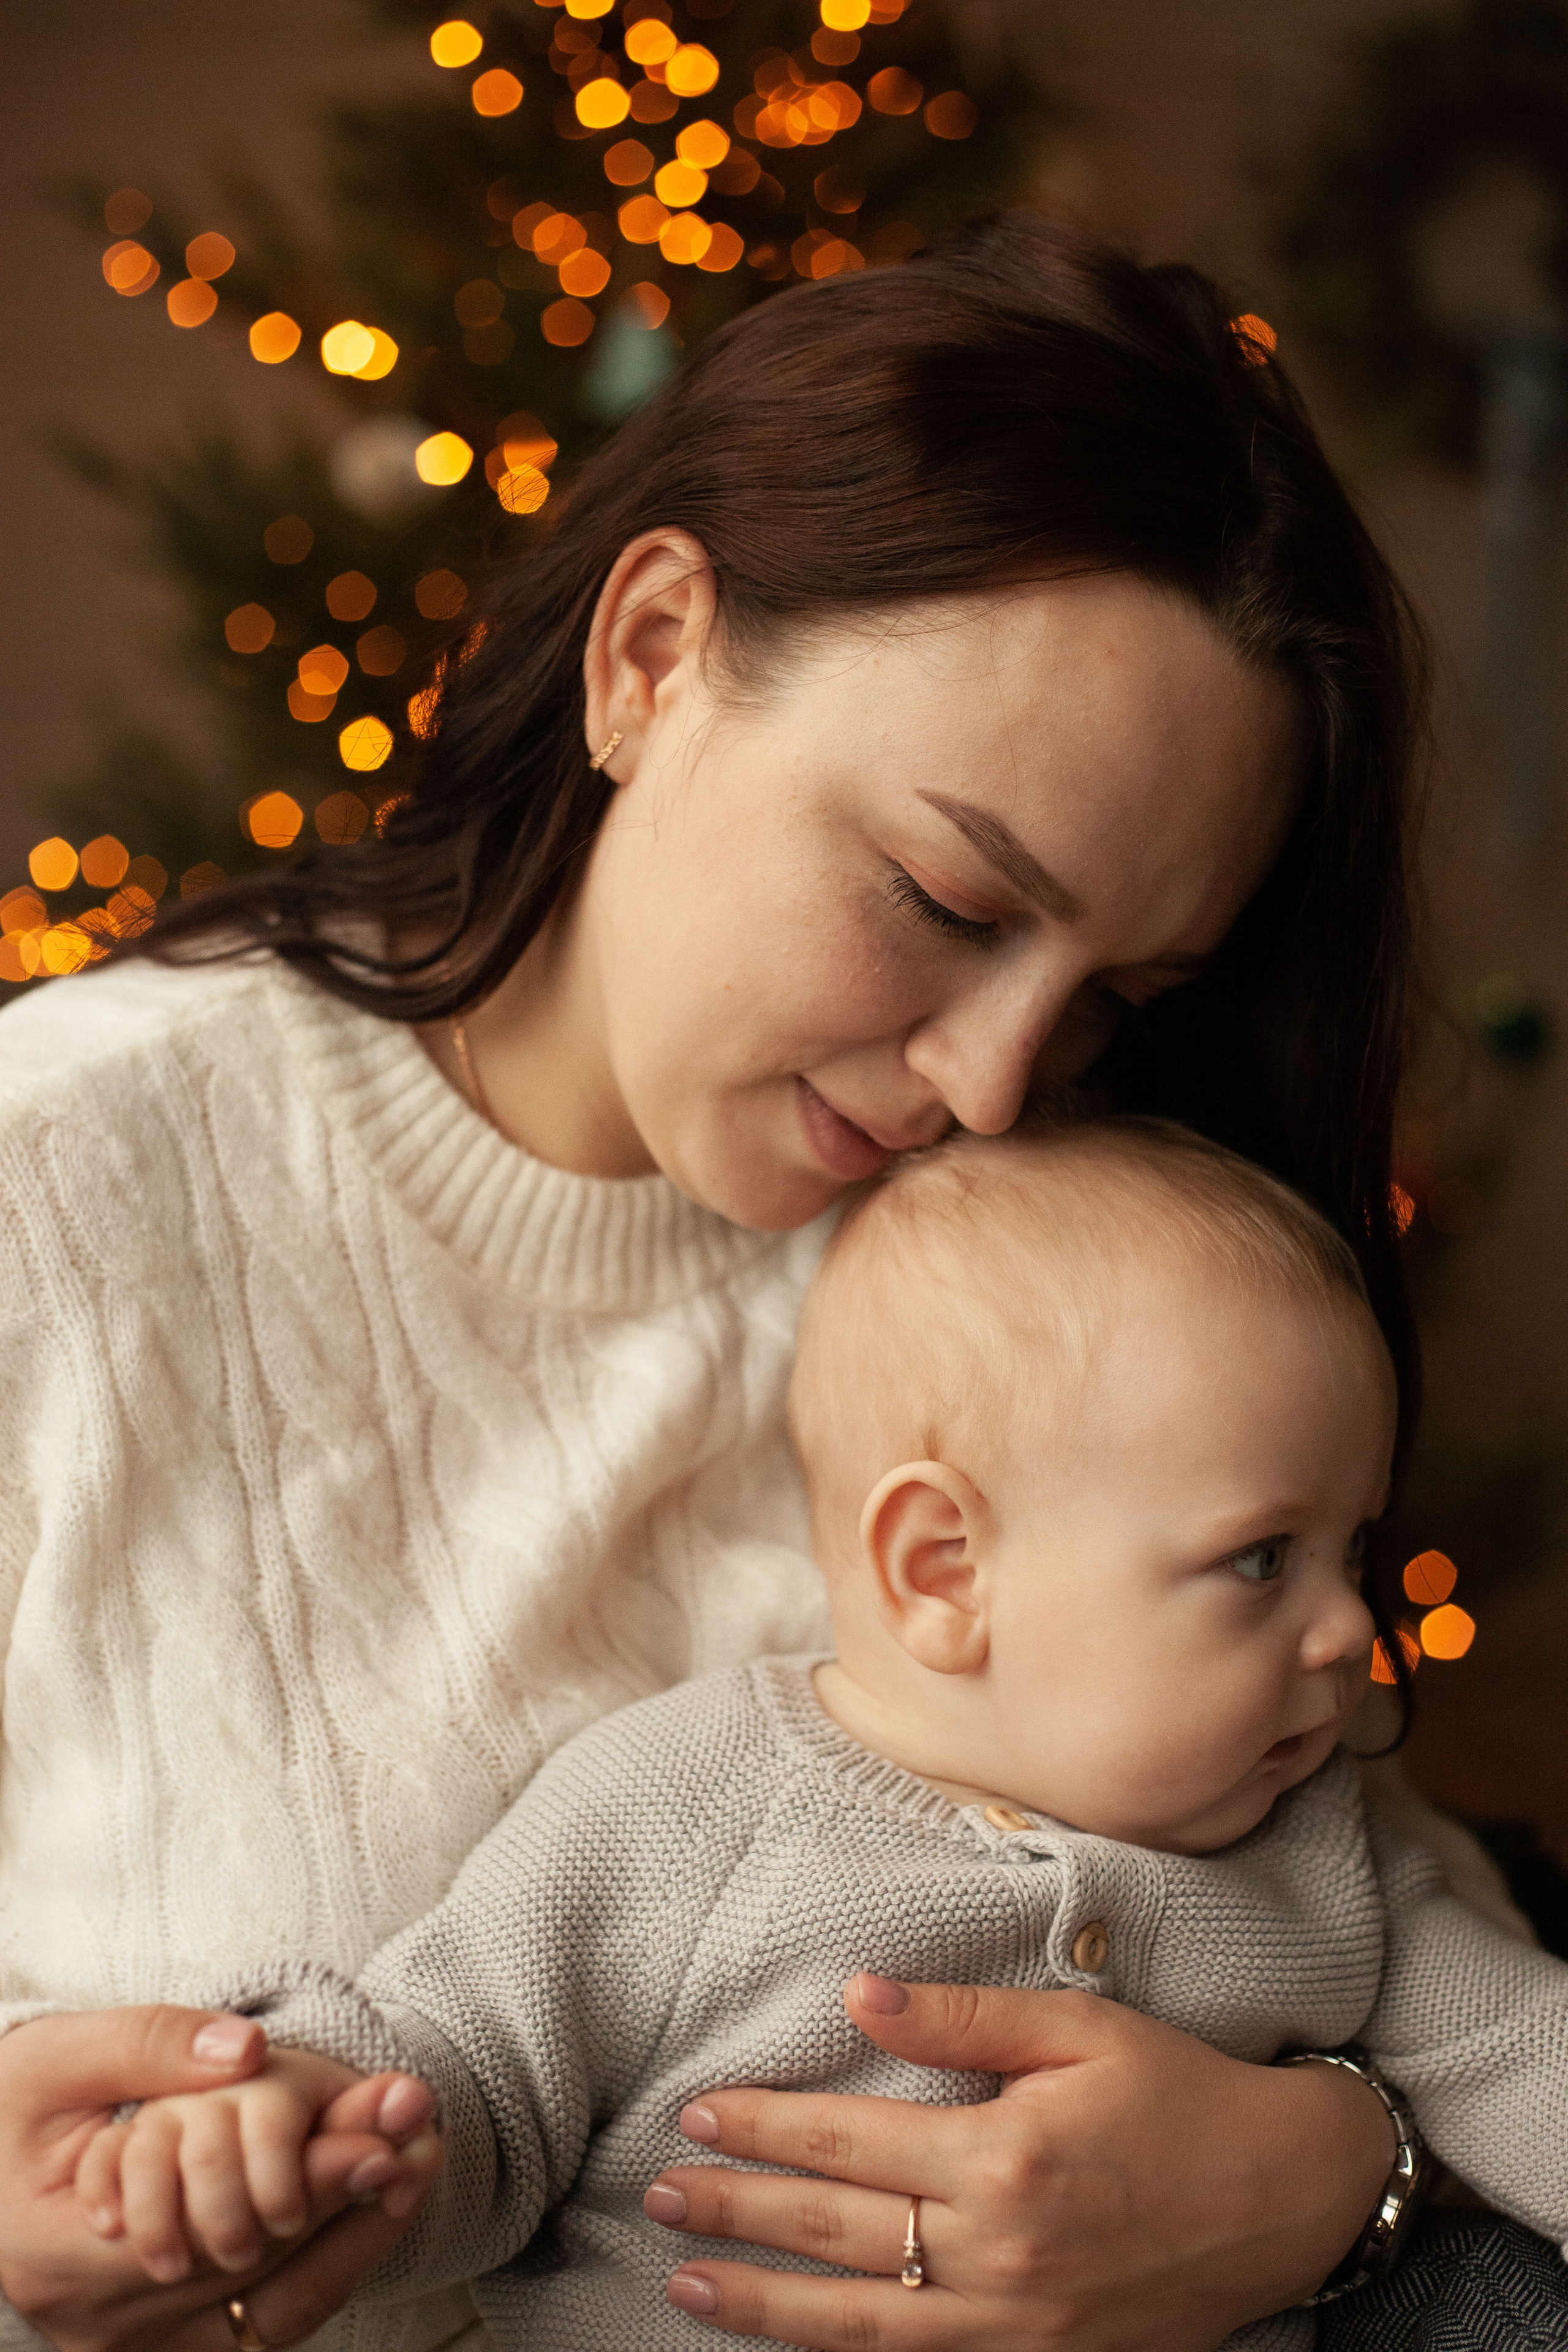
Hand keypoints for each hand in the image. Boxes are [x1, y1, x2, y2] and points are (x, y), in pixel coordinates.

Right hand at [0, 2006, 444, 2351]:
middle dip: (344, 2196)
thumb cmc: (7, 2107)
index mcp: (64, 2252)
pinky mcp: (155, 2344)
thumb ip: (151, 2045)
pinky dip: (317, 2266)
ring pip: (266, 2307)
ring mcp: (130, 2346)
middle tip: (423, 2135)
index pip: (214, 2227)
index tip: (386, 2130)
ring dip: (349, 2239)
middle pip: (252, 2267)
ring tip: (413, 2166)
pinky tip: (366, 2210)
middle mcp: (101, 2322)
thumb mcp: (61, 2057)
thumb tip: (247, 2050)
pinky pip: (255, 2324)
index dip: (308, 2177)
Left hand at [642, 1975, 1393, 2349]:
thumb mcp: (1078, 2029)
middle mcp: (999, 2252)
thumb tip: (857, 1993)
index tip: (699, 2112)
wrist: (1284, 2200)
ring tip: (685, 2283)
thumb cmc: (1178, 2095)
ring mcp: (1015, 2326)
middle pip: (836, 2232)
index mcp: (1004, 2158)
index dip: (766, 2127)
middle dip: (738, 2212)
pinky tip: (792, 2343)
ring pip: (858, 2322)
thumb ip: (960, 2019)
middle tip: (661, 2191)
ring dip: (763, 2302)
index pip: (849, 2142)